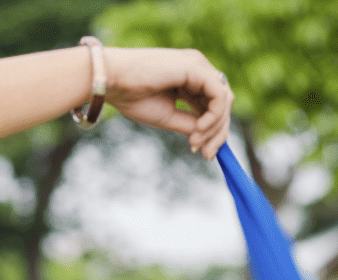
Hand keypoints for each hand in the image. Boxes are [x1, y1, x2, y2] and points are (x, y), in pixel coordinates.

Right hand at [103, 47, 233, 158]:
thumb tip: (208, 139)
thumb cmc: (133, 97)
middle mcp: (198, 69)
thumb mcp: (168, 117)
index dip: (215, 132)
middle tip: (207, 155)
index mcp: (190, 78)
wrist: (112, 82)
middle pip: (224, 103)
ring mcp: (198, 66)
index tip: (205, 154)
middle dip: (219, 133)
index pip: (215, 105)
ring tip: (197, 143)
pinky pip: (219, 96)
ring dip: (216, 128)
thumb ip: (190, 125)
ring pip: (225, 100)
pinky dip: (213, 117)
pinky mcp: (196, 67)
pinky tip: (198, 130)